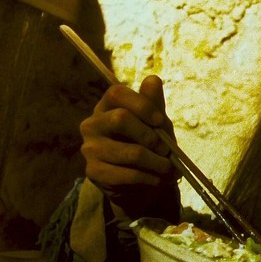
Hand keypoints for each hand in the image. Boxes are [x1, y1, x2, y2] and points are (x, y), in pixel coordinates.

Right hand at [79, 75, 178, 218]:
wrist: (137, 182)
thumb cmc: (147, 145)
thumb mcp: (155, 123)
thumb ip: (154, 103)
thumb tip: (153, 79)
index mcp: (106, 106)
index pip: (117, 93)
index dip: (142, 105)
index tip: (160, 121)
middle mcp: (92, 124)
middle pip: (121, 119)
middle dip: (151, 136)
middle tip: (166, 150)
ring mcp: (90, 149)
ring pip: (131, 153)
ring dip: (158, 163)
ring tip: (169, 169)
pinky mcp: (94, 172)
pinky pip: (129, 175)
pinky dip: (151, 178)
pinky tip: (158, 179)